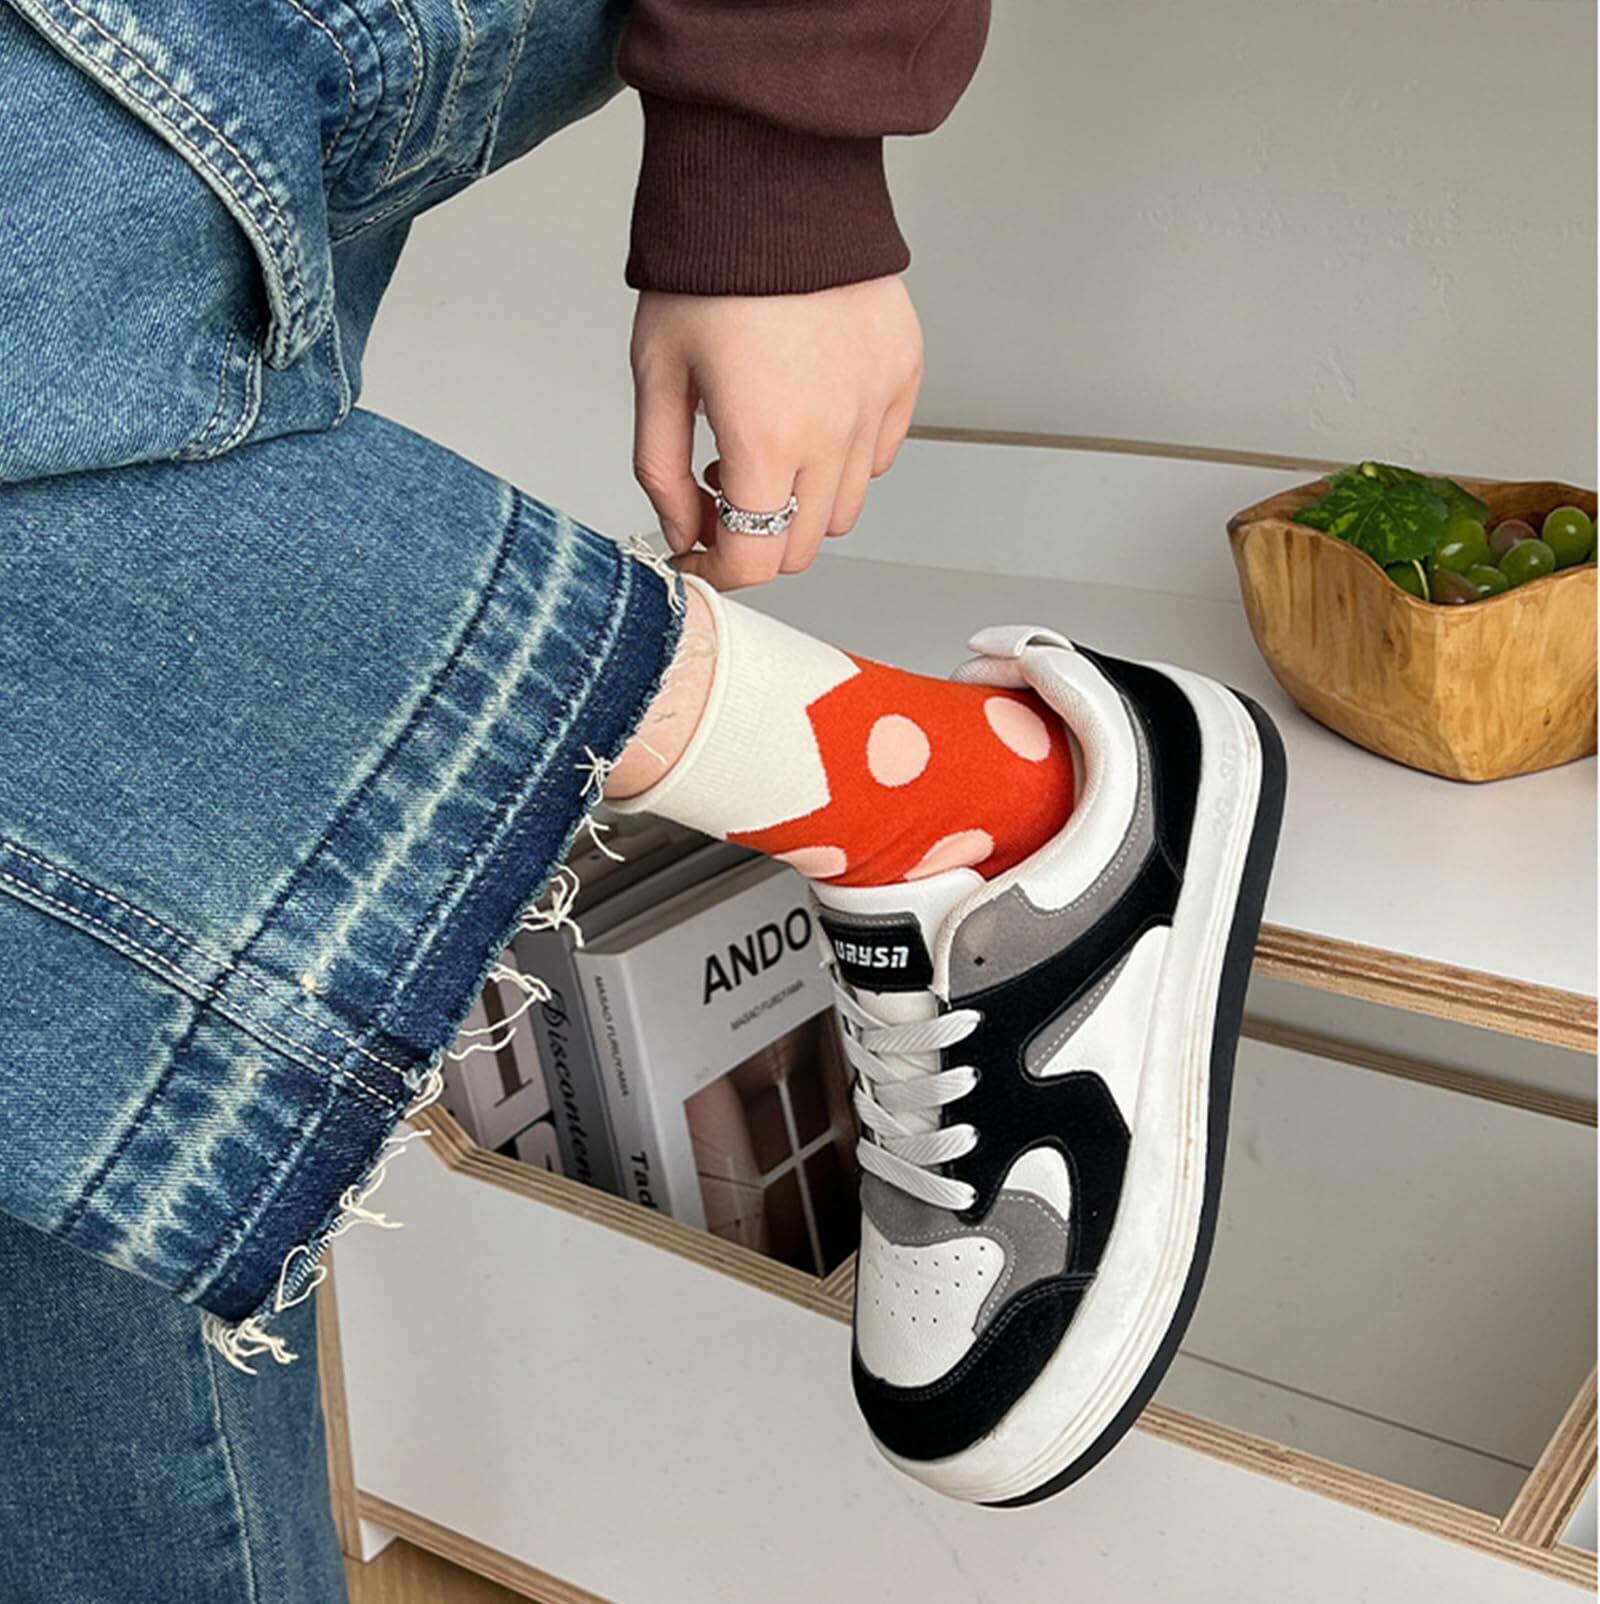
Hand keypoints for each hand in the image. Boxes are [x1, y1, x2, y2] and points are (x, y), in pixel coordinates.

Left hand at [630, 276, 922, 589]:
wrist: (773, 185)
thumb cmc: (708, 270)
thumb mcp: (655, 376)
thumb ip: (660, 471)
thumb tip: (683, 532)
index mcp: (766, 439)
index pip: (754, 559)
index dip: (717, 573)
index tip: (697, 558)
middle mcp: (833, 434)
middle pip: (801, 545)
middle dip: (754, 539)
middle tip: (720, 493)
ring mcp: (876, 407)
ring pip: (844, 510)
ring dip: (800, 503)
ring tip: (764, 447)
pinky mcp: (902, 378)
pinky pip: (880, 456)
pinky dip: (844, 461)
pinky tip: (806, 418)